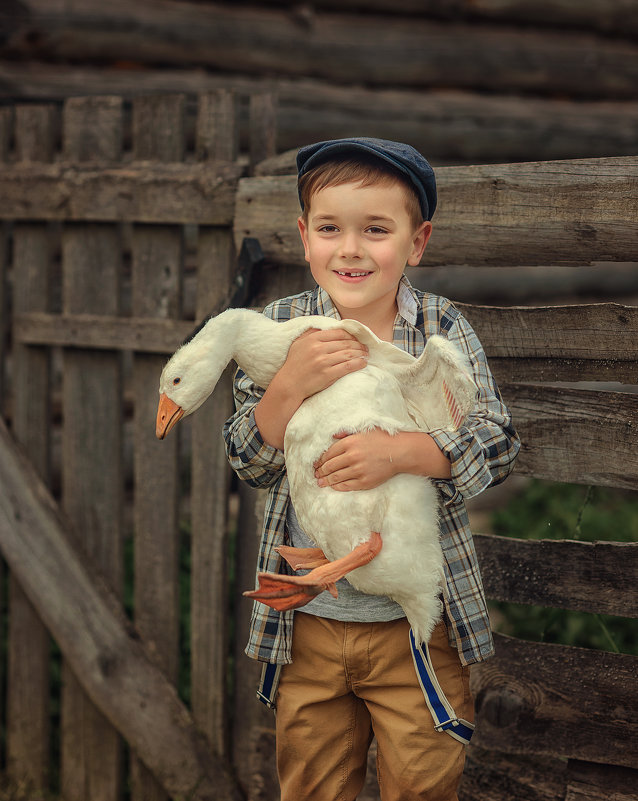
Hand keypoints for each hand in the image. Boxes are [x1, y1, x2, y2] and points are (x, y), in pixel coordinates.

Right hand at [255, 328, 367, 450]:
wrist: (289, 385)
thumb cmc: (294, 364)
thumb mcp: (299, 344)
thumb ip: (311, 333)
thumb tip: (326, 327)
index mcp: (313, 339)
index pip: (338, 333)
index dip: (351, 335)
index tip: (357, 338)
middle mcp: (318, 349)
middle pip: (345, 343)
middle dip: (358, 344)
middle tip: (365, 347)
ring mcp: (323, 362)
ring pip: (348, 354)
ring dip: (360, 353)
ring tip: (366, 354)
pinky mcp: (327, 375)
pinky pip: (347, 367)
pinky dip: (358, 364)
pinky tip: (363, 363)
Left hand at [314, 429, 396, 491]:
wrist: (400, 452)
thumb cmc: (383, 439)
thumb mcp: (364, 430)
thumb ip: (346, 433)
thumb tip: (332, 436)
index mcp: (350, 442)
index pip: (329, 453)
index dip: (320, 460)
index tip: (316, 464)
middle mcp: (352, 456)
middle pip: (330, 466)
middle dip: (320, 471)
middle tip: (316, 474)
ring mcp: (358, 470)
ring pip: (336, 477)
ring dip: (326, 480)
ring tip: (320, 482)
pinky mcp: (365, 481)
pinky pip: (347, 486)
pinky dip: (337, 487)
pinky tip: (333, 486)